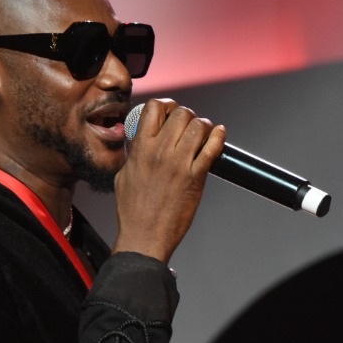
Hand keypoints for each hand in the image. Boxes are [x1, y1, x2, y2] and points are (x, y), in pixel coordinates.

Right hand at [112, 99, 226, 263]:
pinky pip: (212, 148)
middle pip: (181, 113)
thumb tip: (142, 142)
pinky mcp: (195, 177)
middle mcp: (160, 151)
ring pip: (198, 126)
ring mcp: (179, 164)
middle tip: (188, 125)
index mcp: (140, 148)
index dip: (166, 105)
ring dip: (203, 126)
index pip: (154, 107)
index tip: (170, 112)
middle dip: (187, 115)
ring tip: (202, 134)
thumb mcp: (124, 175)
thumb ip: (135, 154)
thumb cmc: (132, 211)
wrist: (144, 236)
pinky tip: (218, 135)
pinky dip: (218, 137)